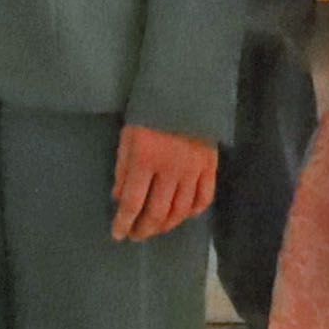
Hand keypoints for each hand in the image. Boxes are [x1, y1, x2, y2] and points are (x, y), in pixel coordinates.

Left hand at [108, 121, 219, 243]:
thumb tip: (119, 198)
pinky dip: (193, 212)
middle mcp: (171, 170)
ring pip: (180, 210)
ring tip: (155, 229)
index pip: (132, 201)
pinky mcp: (210, 167)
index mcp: (145, 159)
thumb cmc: (149, 112)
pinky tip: (183, 216)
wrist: (185, 92)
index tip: (118, 234)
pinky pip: (204, 198)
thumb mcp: (127, 136)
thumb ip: (123, 168)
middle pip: (157, 212)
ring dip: (166, 225)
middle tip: (136, 235)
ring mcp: (193, 170)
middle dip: (144, 228)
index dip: (123, 222)